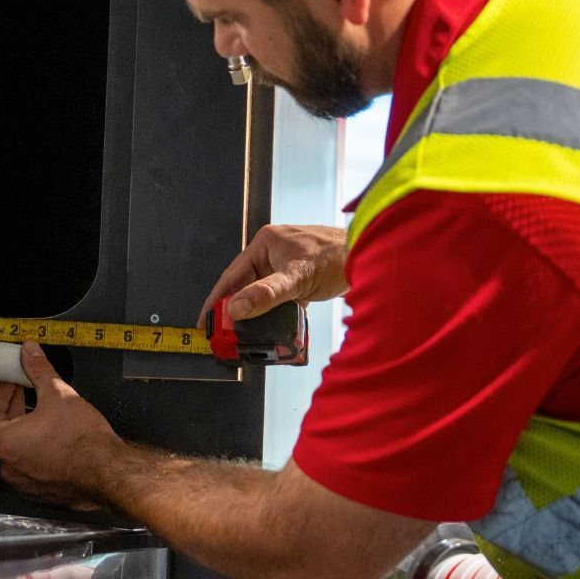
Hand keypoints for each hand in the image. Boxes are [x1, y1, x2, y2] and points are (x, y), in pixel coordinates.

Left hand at [0, 342, 121, 508]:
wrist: (109, 471)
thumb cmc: (85, 441)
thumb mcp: (59, 393)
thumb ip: (39, 370)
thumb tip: (30, 353)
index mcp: (7, 443)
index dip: (0, 392)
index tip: (10, 382)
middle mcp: (10, 467)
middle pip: (2, 431)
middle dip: (14, 408)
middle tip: (25, 391)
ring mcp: (25, 483)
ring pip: (18, 450)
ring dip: (25, 430)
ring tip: (42, 413)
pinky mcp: (41, 492)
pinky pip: (31, 466)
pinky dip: (37, 449)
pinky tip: (53, 437)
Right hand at [199, 224, 348, 323]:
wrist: (373, 255)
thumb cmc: (337, 256)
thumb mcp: (296, 277)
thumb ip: (265, 294)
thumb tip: (234, 308)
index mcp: (265, 242)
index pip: (232, 274)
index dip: (217, 299)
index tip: (206, 320)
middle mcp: (273, 252)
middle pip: (246, 285)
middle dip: (236, 310)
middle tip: (225, 334)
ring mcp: (287, 265)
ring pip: (263, 294)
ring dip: (257, 314)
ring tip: (246, 336)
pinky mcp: (301, 278)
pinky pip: (280, 299)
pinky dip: (276, 314)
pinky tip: (274, 330)